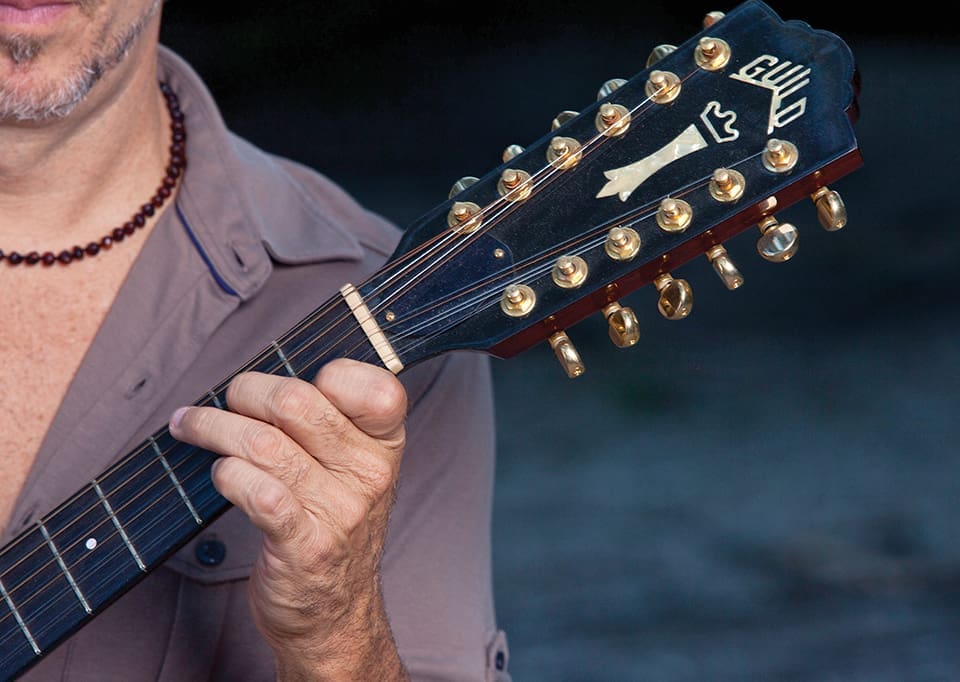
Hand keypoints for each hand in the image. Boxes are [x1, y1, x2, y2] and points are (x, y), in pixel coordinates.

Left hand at [169, 358, 408, 679]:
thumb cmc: (332, 526)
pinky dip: (226, 475)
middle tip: (226, 398)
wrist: (334, 613)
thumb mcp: (354, 470)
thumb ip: (329, 422)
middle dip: (246, 391)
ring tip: (192, 427)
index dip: (333, 373)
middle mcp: (369, 475)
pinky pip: (254, 490)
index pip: (377, 388)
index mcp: (385, 447)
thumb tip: (263, 376)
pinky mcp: (304, 544)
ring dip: (213, 428)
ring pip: (262, 443)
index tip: (296, 378)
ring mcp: (340, 511)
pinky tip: (218, 475)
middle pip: (298, 402)